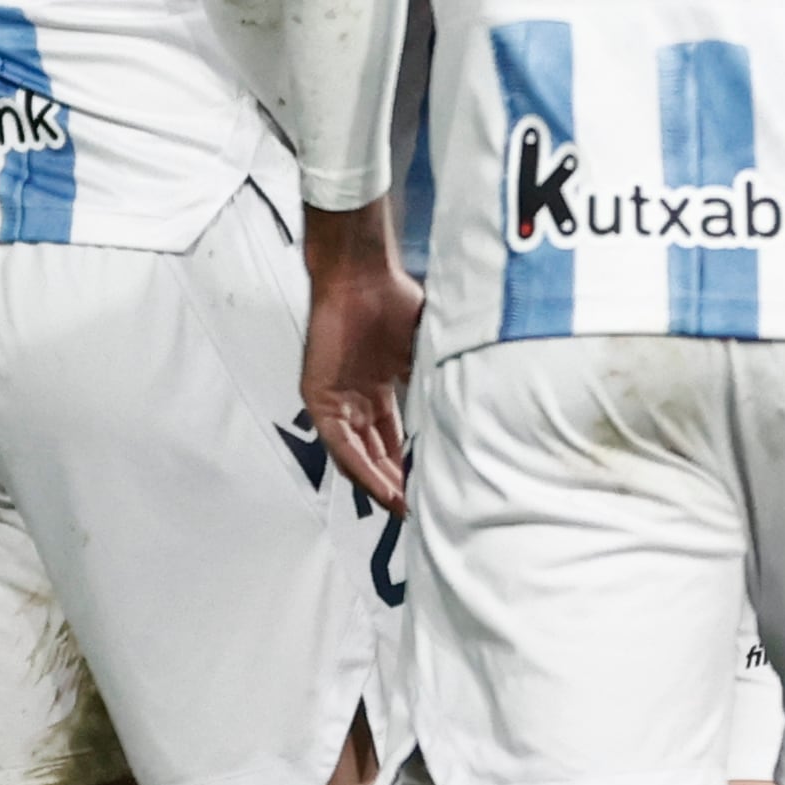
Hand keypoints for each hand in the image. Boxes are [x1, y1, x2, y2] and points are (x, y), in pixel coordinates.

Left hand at [302, 201, 422, 513]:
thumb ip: (435, 382)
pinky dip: (361, 467)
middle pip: (375, 453)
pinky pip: (340, 443)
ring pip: (357, 455)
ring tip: (406, 509)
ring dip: (380, 484)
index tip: (433, 488)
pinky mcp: (318, 397)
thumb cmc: (392, 299)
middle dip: (397, 484)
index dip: (411, 465)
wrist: (361, 274)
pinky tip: (383, 487)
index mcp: (377, 388)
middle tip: (422, 510)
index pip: (394, 439)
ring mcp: (334, 399)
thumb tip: (466, 414)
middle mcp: (354, 399)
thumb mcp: (423, 350)